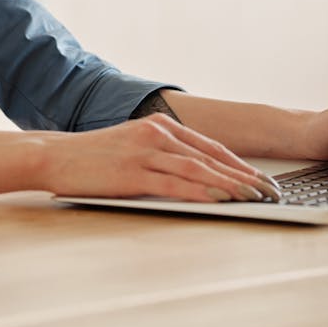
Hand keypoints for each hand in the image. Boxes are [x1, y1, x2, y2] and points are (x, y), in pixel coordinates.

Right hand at [43, 113, 279, 201]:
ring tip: (253, 198)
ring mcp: (145, 152)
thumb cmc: (95, 156)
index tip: (261, 178)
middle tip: (269, 192)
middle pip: (209, 157)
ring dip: (229, 185)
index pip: (209, 145)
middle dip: (243, 175)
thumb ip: (163, 154)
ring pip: (197, 170)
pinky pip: (174, 185)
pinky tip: (218, 200)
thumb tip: (197, 175)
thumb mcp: (133, 145)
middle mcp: (156, 134)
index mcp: (159, 126)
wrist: (57, 155)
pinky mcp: (133, 173)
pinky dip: (199, 193)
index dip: (237, 163)